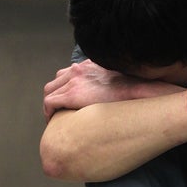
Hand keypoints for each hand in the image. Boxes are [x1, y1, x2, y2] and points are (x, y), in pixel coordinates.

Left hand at [42, 60, 179, 119]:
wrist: (138, 88)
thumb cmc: (134, 88)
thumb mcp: (120, 79)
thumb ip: (110, 82)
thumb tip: (113, 93)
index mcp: (89, 65)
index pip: (68, 73)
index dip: (63, 88)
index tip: (66, 101)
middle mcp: (78, 69)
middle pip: (56, 81)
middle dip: (55, 95)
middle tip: (57, 110)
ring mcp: (74, 81)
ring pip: (50, 91)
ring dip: (50, 103)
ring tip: (55, 116)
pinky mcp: (73, 93)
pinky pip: (51, 102)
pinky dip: (49, 111)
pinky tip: (53, 121)